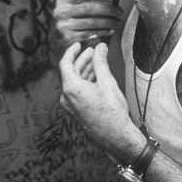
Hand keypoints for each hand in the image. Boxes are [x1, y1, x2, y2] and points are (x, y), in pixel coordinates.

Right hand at [52, 0, 124, 46]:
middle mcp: (61, 12)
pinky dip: (102, 32)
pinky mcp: (68, 38)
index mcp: (63, 1)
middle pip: (88, 7)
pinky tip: (110, 30)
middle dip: (107, 9)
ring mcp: (63, 26)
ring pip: (90, 22)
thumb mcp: (75, 7)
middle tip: (119, 11)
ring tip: (117, 22)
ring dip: (107, 22)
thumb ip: (89, 0)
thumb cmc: (72, 20)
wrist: (57, 40)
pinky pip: (89, 34)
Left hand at [58, 42, 143, 161]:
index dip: (72, 51)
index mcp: (71, 88)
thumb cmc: (111, 112)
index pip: (66, 63)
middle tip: (93, 52)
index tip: (79, 45)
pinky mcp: (76, 111)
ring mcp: (70, 105)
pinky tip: (97, 79)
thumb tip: (100, 48)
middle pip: (71, 72)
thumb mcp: (107, 82)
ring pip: (74, 82)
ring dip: (85, 71)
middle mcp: (67, 97)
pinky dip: (85, 82)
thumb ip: (101, 62)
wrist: (115, 135)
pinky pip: (77, 91)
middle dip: (82, 60)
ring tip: (98, 64)